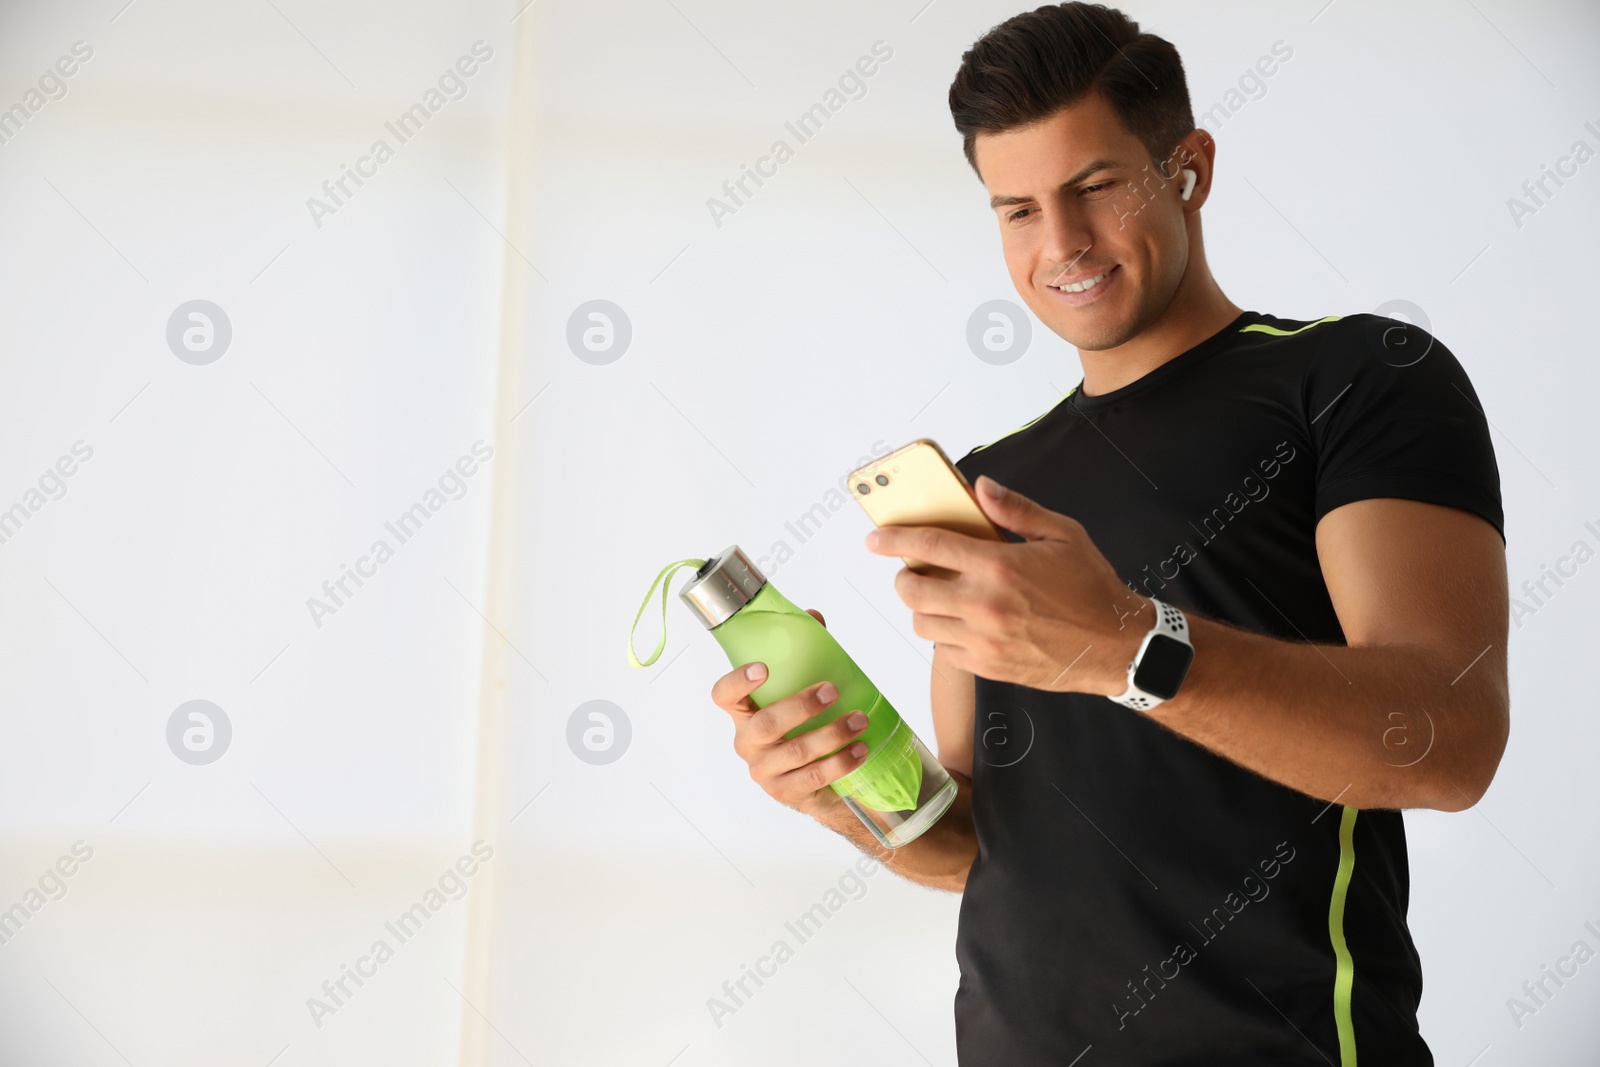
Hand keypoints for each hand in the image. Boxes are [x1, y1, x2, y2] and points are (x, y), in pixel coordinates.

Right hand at [710, 608, 872, 819]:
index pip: (724, 696)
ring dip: (832, 734)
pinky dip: (840, 763)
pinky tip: (859, 750)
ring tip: (859, 720)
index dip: (737, 682)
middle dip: (801, 706)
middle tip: (831, 690)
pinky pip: (813, 778)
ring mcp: (765, 771)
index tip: (762, 668)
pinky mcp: (786, 793)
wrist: (816, 784)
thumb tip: (814, 617)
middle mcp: (748, 743)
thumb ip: (804, 654)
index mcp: (744, 714)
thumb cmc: (804, 729)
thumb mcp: (800, 692)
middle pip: (766, 725)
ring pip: (796, 752)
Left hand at [864, 474, 1147, 693]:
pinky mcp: (988, 667)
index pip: (930, 545)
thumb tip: (980, 487)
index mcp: (1000, 565)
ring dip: (922, 608)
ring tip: (939, 597)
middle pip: (913, 589)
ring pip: (922, 623)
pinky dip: (943, 636)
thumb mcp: (1062, 534)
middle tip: (913, 571)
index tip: (875, 540)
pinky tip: (961, 624)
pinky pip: (943, 651)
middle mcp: (985, 604)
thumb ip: (1015, 510)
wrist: (1117, 645)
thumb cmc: (1091, 588)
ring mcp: (984, 640)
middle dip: (904, 577)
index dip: (895, 540)